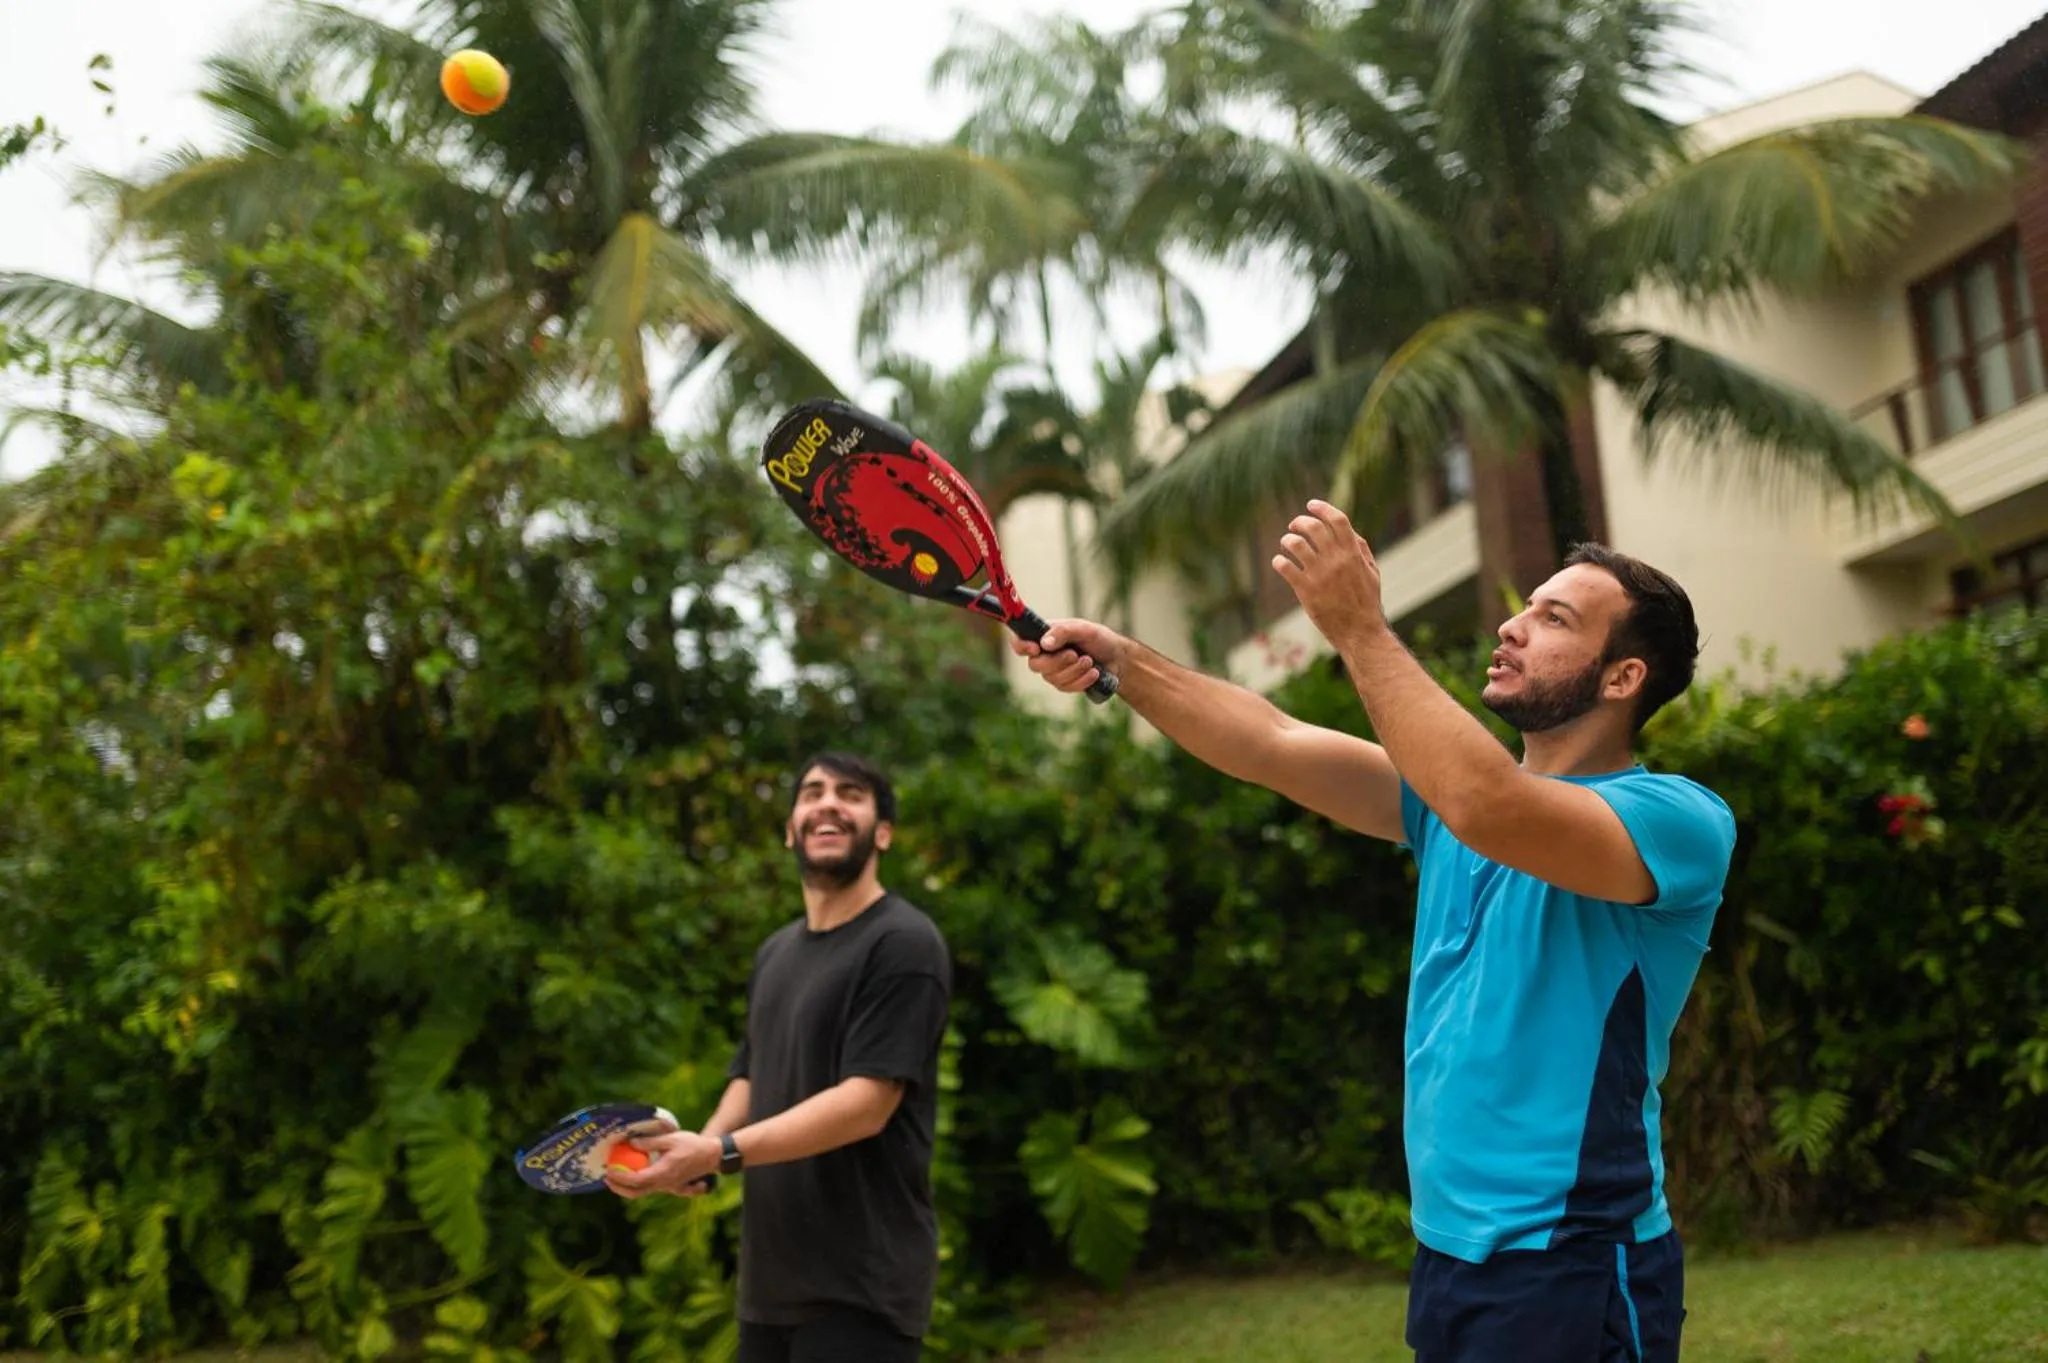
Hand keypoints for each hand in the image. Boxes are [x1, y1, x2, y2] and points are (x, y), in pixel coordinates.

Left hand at [604, 1130, 720, 1199]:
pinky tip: (634, 1176)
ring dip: (627, 1187)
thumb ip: (650, 1142)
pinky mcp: (670, 1186)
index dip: (620, 1178)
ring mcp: (667, 1187)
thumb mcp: (671, 1139)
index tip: (608, 1171)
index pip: (636, 1180)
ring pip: (642, 1192)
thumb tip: (631, 1143)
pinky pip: (651, 1189)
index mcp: (662, 1173)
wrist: (711, 1156)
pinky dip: (638, 1185)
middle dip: (618, 1188)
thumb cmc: (692, 1145)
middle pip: (636, 1193)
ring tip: (616, 1176)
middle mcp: (663, 1184)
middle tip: (607, 1178)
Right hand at [1009, 617, 1126, 694]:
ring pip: (1051, 678)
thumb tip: (1044, 643)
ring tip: (1089, 661)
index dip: (1021, 646)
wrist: (1117, 659)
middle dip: (1057, 662)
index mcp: (1045, 635)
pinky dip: (1081, 681)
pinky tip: (1093, 673)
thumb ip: (1063, 631)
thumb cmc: (1099, 638)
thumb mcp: (1083, 628)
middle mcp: (1044, 653)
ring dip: (1074, 671)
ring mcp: (1053, 670)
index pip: (1019, 641)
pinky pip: (1065, 687)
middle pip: (1034, 665)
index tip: (1035, 648)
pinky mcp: (1064, 684)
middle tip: (1075, 655)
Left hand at [1272, 500, 1386, 644]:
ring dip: (1287, 540)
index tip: (1311, 505)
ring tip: (1286, 543)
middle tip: (1294, 525)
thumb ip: (1361, 549)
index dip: (1322, 508)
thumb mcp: (1371, 572)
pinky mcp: (1306, 590)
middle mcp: (1336, 560)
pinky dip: (1279, 561)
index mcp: (1353, 553)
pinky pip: (1285, 567)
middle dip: (1300, 522)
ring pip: (1296, 544)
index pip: (1338, 520)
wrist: (1360, 632)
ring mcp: (1320, 575)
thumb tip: (1347, 531)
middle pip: (1313, 527)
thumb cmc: (1366, 602)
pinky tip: (1279, 563)